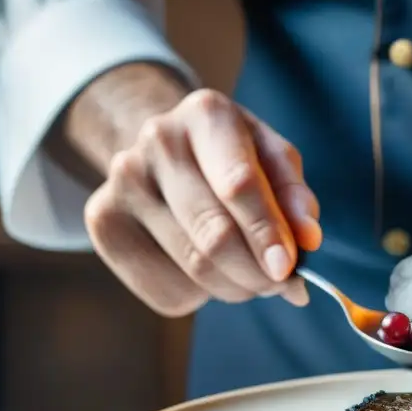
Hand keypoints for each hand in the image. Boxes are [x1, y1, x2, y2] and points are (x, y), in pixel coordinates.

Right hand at [84, 88, 320, 316]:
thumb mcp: (273, 160)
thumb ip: (295, 197)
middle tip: (280, 285)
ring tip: (251, 278)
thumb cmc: (234, 158)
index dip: (266, 232)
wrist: (164, 151)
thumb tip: (307, 239)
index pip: (238, 185)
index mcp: (207, 115)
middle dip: (257, 272)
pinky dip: (201, 295)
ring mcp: (121, 182)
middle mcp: (157, 141)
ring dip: (236, 287)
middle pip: (214, 233)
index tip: (287, 268)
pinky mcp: (104, 223)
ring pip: (194, 267)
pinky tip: (208, 273)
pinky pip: (167, 287)